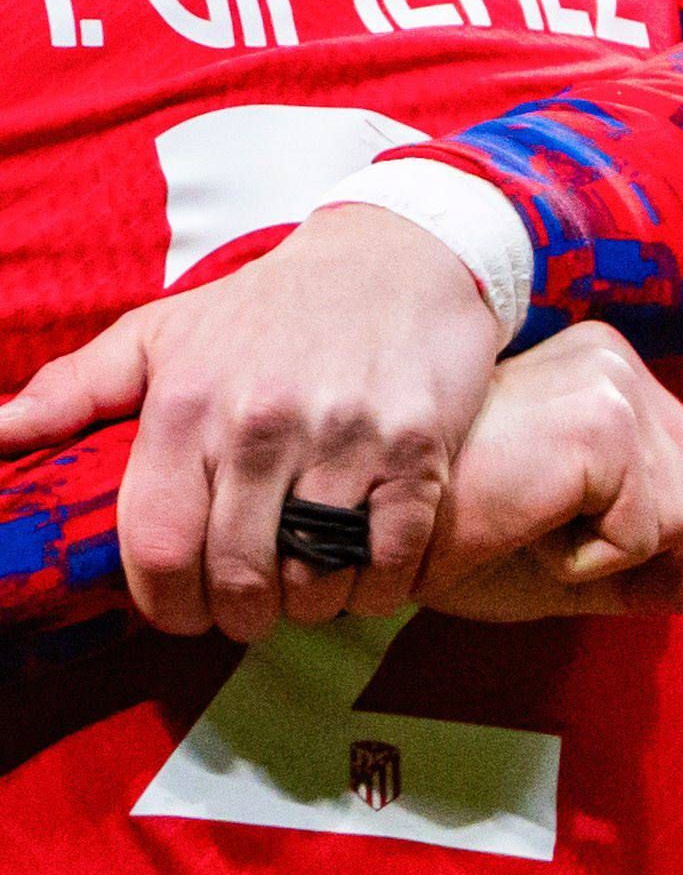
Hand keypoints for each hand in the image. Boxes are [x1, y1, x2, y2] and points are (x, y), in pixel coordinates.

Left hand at [0, 205, 505, 636]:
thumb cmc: (265, 308)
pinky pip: (392, 558)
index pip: (157, 543)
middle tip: (247, 612)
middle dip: (238, 615)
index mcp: (186, 404)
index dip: (165, 603)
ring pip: (317, 576)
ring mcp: (344, 439)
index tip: (181, 612)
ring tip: (306, 592)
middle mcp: (260, 422)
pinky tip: (364, 577)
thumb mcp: (159, 333)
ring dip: (309, 606)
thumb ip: (73, 389)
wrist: (392, 258)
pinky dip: (376, 589)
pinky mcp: (417, 450)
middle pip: (237, 573)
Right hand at [413, 325, 682, 621]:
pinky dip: (584, 557)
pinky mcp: (603, 422)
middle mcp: (612, 358)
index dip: (624, 528)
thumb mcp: (564, 568)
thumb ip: (649, 575)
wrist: (357, 535)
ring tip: (513, 510)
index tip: (539, 507)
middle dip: (616, 539)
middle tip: (520, 512)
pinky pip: (648, 534)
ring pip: (680, 520)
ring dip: (596, 549)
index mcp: (605, 371)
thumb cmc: (443, 538)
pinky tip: (513, 518)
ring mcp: (609, 381)